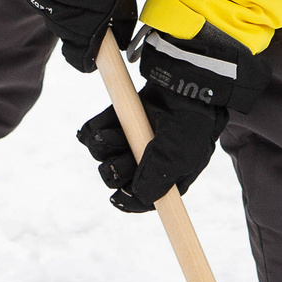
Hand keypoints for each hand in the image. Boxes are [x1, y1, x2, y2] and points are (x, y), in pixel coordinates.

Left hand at [76, 26, 269, 212]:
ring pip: (102, 155)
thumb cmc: (191, 121)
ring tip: (113, 133)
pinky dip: (91, 132)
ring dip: (103, 147)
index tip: (117, 197)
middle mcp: (147, 159)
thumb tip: (138, 196)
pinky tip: (99, 127)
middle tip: (121, 156)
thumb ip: (159, 176)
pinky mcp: (119, 118)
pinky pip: (94, 133)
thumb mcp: (181, 153)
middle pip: (117, 177)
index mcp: (167, 175)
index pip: (143, 199)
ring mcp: (131, 138)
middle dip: (114, 169)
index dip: (128, 201)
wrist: (185, 79)